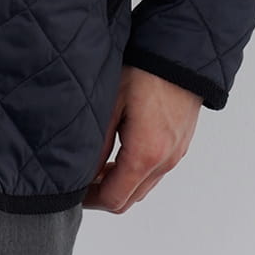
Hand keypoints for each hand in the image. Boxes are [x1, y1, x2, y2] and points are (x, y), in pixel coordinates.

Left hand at [82, 65, 202, 213]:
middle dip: (104, 194)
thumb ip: (96, 144)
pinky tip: (120, 152)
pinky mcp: (180, 145)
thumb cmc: (144, 72)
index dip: (90, 200)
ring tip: (98, 165)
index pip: (115, 199)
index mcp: (145, 154)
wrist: (181, 54)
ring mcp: (176, 154)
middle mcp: (165, 161)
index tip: (72, 191)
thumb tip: (82, 173)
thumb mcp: (111, 104)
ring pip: (144, 187)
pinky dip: (136, 173)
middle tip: (81, 179)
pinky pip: (156, 172)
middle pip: (130, 199)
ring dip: (120, 184)